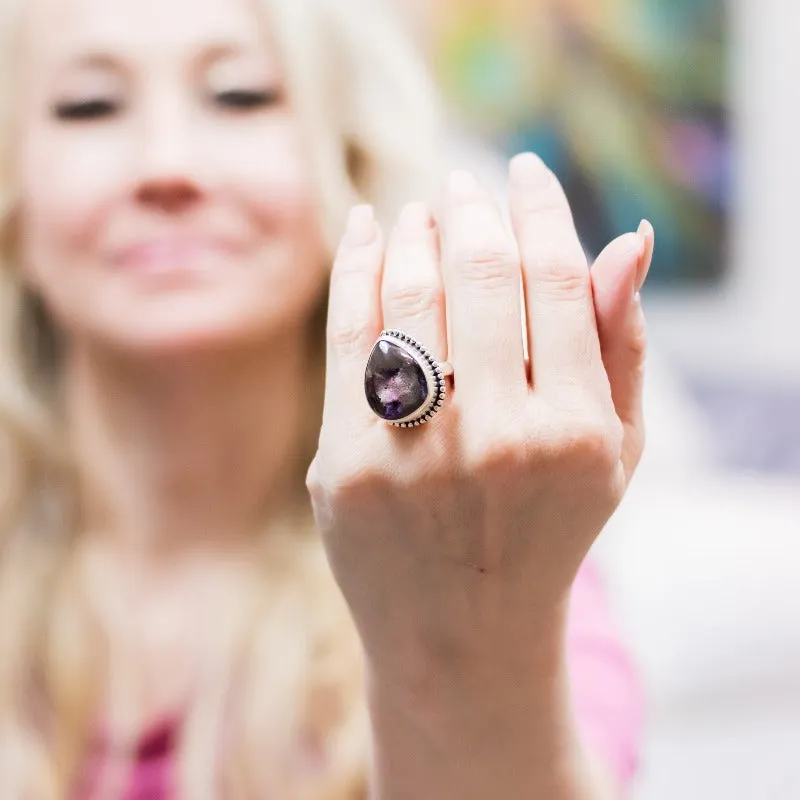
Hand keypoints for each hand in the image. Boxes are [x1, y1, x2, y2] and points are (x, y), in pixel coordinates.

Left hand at [307, 153, 652, 687]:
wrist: (462, 634)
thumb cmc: (546, 530)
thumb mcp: (612, 454)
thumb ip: (621, 346)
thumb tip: (626, 240)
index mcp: (576, 432)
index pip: (555, 278)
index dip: (539, 208)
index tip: (524, 171)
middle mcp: (497, 438)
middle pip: (481, 274)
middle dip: (473, 209)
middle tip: (466, 183)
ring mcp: (413, 453)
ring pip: (411, 295)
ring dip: (417, 231)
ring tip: (423, 208)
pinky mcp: (344, 465)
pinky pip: (348, 335)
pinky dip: (357, 267)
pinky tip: (368, 230)